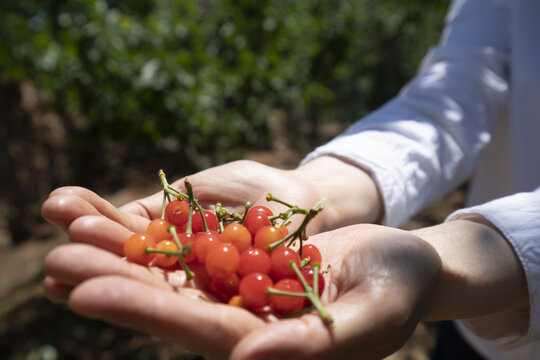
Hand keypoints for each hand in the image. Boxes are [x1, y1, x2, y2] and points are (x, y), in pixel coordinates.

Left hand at [42, 185, 440, 359]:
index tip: (86, 293)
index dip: (143, 310)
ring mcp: (241, 287)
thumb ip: (311, 344)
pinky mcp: (244, 258)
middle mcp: (244, 322)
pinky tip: (120, 214)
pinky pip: (196, 242)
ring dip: (126, 251)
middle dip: (115, 280)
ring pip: (175, 270)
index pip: (198, 330)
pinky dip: (160, 229)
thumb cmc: (400, 291)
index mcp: (269, 346)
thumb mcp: (370, 317)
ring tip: (72, 230)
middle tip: (56, 259)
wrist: (402, 262)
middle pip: (171, 301)